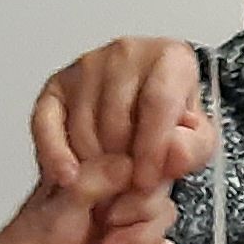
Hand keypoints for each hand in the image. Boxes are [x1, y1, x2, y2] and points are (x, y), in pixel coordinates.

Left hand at [0, 173, 184, 243]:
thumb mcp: (57, 207)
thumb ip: (95, 180)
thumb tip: (131, 162)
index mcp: (88, 167)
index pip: (136, 151)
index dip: (143, 169)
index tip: (134, 186)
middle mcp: (108, 191)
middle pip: (158, 186)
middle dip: (141, 210)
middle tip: (109, 223)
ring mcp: (121, 222)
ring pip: (163, 218)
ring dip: (143, 239)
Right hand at [32, 37, 216, 200]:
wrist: (146, 111)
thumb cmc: (171, 122)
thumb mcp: (197, 140)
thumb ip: (193, 149)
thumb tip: (171, 152)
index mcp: (169, 57)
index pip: (158, 102)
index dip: (151, 150)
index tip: (145, 182)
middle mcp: (127, 52)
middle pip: (117, 120)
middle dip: (121, 165)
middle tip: (127, 190)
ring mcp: (88, 66)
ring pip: (84, 127)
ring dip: (93, 166)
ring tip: (107, 186)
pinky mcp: (57, 85)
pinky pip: (46, 124)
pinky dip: (55, 155)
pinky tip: (68, 177)